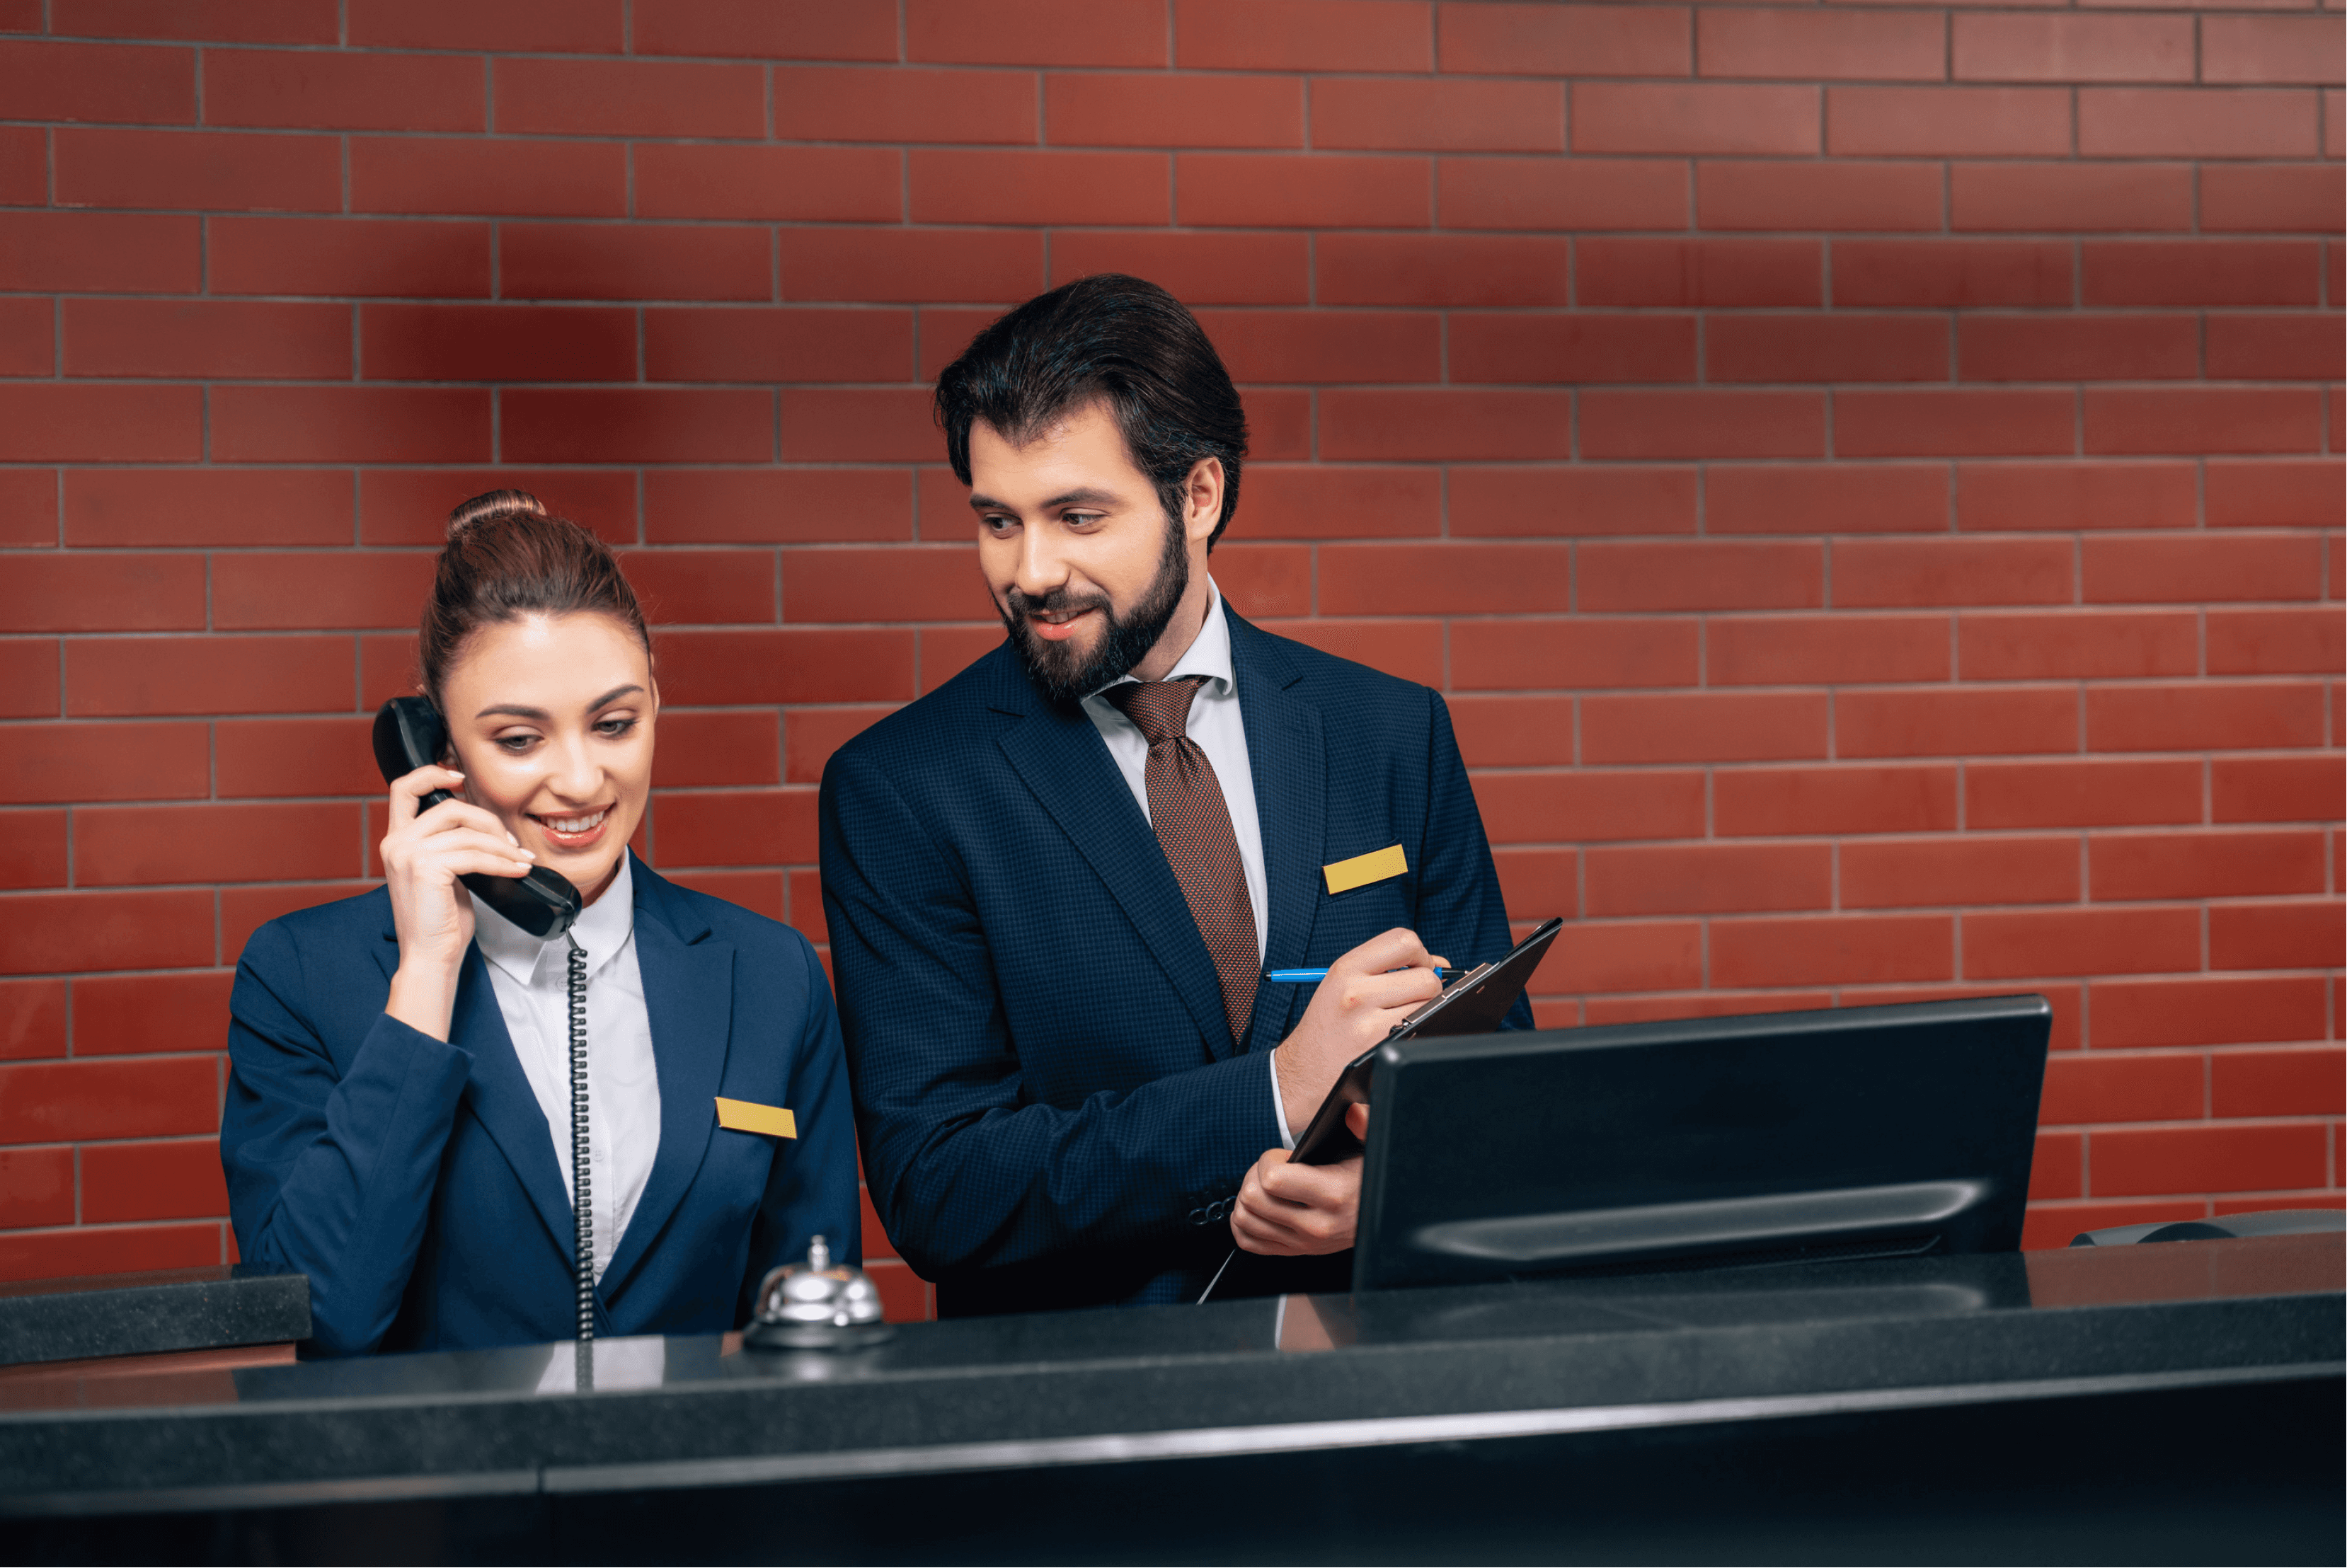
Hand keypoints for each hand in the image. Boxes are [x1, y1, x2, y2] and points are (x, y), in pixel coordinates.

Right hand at [379, 764, 532, 1039]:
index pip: (403, 788)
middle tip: (511, 844)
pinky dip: (502, 861)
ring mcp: (407, 854)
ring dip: (502, 846)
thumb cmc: (439, 921)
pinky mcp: (426, 868)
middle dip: (489, 821)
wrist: (430, 957)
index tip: (461, 776)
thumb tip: (485, 827)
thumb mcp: (442, 874)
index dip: (433, 774)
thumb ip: (450, 846)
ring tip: (520, 861)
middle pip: (450, 806)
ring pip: (468, 831)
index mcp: (397, 841)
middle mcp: (396, 843)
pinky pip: (475, 853)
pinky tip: (517, 871)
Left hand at [1232, 1104, 1370, 1254]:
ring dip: (1247, 1198)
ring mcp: (1304, 1243)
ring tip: (1265, 1186)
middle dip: (1254, 1176)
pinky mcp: (1295, 1252)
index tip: (1282, 1155)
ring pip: (1245, 1220)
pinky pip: (1248, 1242)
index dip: (1268, 1160)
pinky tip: (1259, 1208)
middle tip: (1271, 1169)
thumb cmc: (1370, 1179)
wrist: (1383, 1219)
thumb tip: (1353, 1112)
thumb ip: (1367, 1124)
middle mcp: (1317, 1225)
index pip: (1272, 1179)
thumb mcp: (1374, 1148)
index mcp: (1333, 1194)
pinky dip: (1244, 1223)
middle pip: (1253, 1199)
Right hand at [1268, 929, 1447, 1134]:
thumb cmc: (1327, 1029)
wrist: (1301, 1075)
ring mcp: (1369, 1022)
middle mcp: (1355, 991)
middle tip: (1416, 999)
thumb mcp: (1343, 985)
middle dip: (1430, 986)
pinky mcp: (1382, 1049)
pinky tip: (1404, 1036)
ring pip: (1430, 1003)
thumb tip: (1440, 964)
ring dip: (1428, 1010)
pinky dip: (1421, 1030)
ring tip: (1406, 1018)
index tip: (1416, 970)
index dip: (1420, 954)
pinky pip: (1423, 1029)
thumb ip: (1387, 969)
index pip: (1403, 941)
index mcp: (1346, 968)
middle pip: (1426, 975)